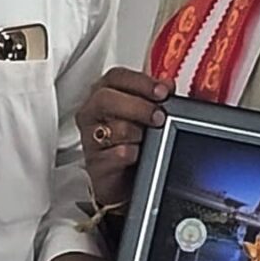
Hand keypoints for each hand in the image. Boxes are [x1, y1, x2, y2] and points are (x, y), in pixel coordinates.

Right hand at [75, 67, 168, 209]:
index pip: (116, 77)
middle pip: (106, 98)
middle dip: (138, 106)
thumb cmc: (133, 143)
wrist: (124, 183)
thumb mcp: (146, 116)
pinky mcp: (95, 164)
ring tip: (148, 140)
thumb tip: (169, 84)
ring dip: (138, 133)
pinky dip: (133, 154)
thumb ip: (156, 97)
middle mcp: (92, 114)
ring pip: (115, 128)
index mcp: (104, 95)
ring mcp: (91, 139)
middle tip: (159, 116)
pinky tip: (139, 156)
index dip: (141, 82)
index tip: (163, 91)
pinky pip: (117, 154)